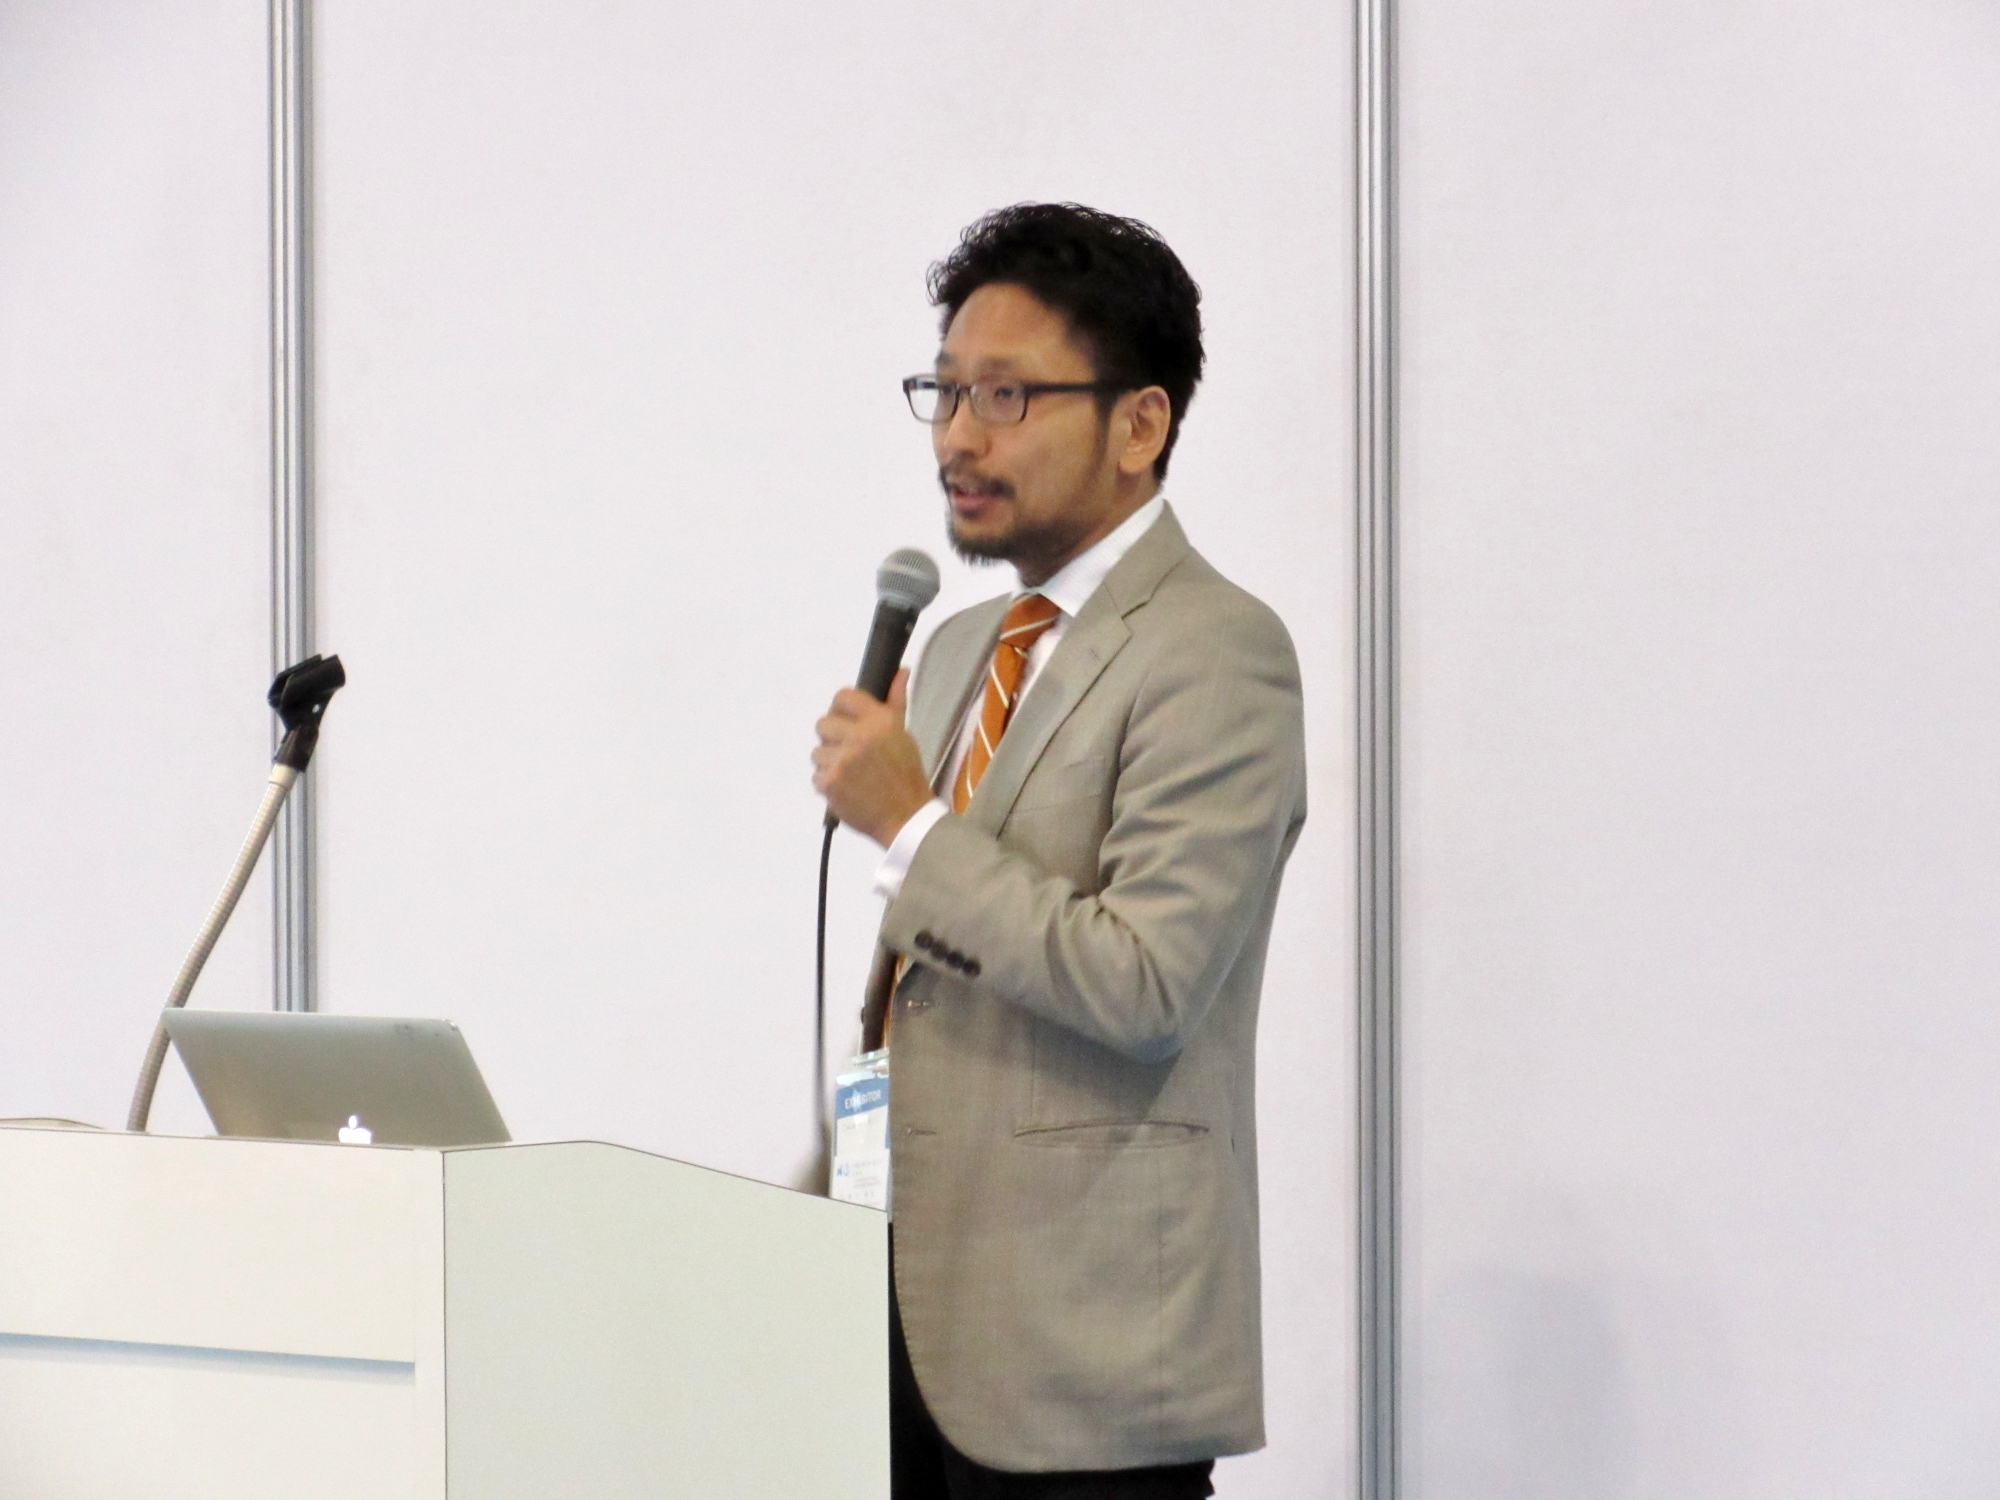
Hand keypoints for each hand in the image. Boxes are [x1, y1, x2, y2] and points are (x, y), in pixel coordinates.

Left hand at [812, 670, 933, 845]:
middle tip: (849, 753)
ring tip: (851, 775)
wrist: (906, 817)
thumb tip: (901, 671)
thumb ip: (895, 703)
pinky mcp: (829, 782)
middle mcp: (859, 736)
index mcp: (879, 721)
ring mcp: (842, 760)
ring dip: (830, 763)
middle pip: (823, 724)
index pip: (842, 697)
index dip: (841, 710)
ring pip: (817, 752)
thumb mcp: (903, 735)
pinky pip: (817, 775)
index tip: (847, 722)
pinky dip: (828, 784)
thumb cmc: (906, 775)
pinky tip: (847, 789)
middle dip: (832, 739)